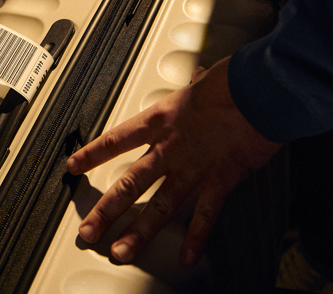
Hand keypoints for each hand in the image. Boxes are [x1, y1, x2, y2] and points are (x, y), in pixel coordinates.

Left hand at [66, 57, 281, 265]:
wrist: (259, 91)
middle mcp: (171, 148)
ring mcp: (193, 168)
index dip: (91, 155)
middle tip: (88, 231)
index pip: (116, 140)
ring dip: (138, 232)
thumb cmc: (234, 82)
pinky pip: (204, 215)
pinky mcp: (220, 180)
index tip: (73, 166)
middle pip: (129, 184)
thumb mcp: (205, 80)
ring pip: (158, 206)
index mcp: (161, 120)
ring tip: (121, 251)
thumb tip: (200, 76)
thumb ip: (197, 85)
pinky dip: (196, 238)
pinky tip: (187, 256)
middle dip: (106, 211)